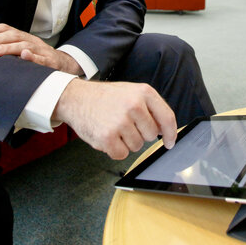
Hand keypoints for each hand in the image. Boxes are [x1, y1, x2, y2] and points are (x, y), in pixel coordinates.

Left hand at [0, 23, 82, 75]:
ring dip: (7, 48)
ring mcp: (41, 51)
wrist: (65, 65)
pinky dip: (32, 57)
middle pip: (12, 36)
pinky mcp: (50, 62)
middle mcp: (31, 41)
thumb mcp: (22, 50)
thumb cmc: (38, 59)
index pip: (5, 29)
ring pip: (23, 46)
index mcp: (23, 37)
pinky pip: (41, 59)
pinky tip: (24, 56)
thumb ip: (7, 49)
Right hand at [53, 79, 177, 159]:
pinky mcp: (107, 137)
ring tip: (113, 127)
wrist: (75, 98)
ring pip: (137, 146)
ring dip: (126, 142)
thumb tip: (165, 130)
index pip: (167, 117)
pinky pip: (122, 154)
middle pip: (152, 135)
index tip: (170, 142)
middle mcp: (134, 105)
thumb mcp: (131, 92)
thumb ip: (150, 107)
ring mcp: (120, 122)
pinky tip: (106, 136)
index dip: (171, 133)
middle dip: (140, 134)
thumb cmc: (105, 97)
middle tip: (124, 124)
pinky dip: (114, 150)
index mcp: (143, 92)